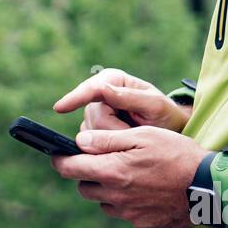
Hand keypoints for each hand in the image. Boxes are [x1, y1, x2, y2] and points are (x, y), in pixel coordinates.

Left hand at [49, 126, 208, 227]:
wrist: (210, 188)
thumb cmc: (178, 155)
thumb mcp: (143, 136)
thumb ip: (108, 140)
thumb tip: (79, 141)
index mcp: (112, 172)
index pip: (69, 169)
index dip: (59, 159)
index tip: (57, 154)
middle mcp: (116, 197)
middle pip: (84, 187)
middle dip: (87, 174)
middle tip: (104, 161)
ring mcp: (129, 215)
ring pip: (103, 202)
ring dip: (107, 190)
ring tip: (130, 175)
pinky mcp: (143, 226)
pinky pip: (125, 214)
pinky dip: (129, 203)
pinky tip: (147, 191)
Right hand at [52, 68, 191, 133]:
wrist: (168, 131)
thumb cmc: (165, 115)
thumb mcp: (154, 105)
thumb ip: (130, 97)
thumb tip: (102, 89)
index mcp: (113, 80)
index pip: (91, 89)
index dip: (74, 98)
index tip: (59, 108)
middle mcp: (98, 93)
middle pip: (93, 119)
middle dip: (114, 132)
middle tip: (137, 135)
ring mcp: (94, 112)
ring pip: (89, 134)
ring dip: (111, 141)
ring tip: (132, 138)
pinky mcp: (92, 129)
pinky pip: (89, 144)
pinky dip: (105, 148)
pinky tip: (120, 144)